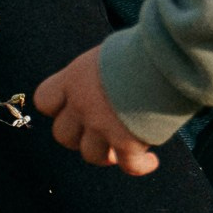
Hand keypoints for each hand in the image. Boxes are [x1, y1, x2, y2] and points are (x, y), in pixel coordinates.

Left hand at [33, 45, 160, 174]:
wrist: (168, 53)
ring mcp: (101, 125)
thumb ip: (100, 73)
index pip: (45, 101)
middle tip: (103, 133)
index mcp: (75, 77)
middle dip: (82, 136)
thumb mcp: (111, 52)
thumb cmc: (146, 46)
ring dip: (108, 154)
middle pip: (64, 135)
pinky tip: (151, 161)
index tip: (76, 109)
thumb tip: (109, 81)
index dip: (59, 109)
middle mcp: (81, 103)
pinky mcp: (126, 142)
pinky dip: (140, 166)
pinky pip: (128, 166)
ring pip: (91, 155)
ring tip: (125, 149)